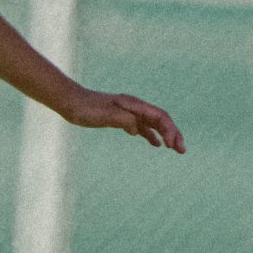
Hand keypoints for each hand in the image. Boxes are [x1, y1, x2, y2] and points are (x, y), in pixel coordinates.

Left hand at [63, 88, 184, 151]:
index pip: (160, 116)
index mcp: (133, 104)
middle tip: (182, 151)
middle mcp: (134, 107)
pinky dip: (150, 135)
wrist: (70, 102)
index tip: (174, 146)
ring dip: (165, 135)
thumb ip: (123, 120)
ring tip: (175, 149)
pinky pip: (141, 127)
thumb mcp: (105, 115)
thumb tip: (137, 129)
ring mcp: (128, 112)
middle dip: (173, 134)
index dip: (170, 130)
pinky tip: (155, 144)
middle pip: (160, 120)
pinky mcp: (121, 118)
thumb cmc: (86, 108)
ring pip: (152, 124)